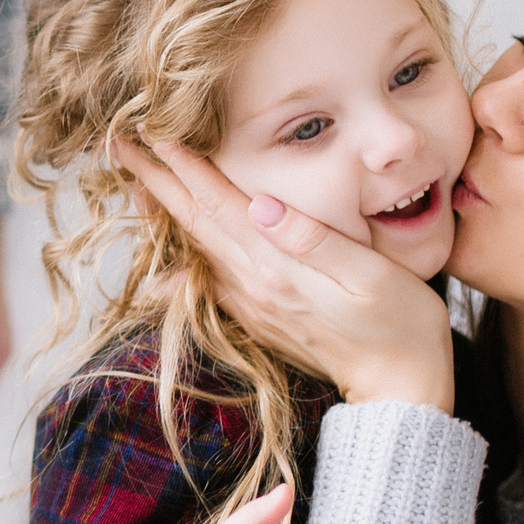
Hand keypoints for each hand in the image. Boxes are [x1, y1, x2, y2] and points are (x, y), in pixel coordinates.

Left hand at [114, 137, 454, 412]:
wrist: (401, 392)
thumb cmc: (403, 327)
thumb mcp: (372, 275)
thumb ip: (315, 239)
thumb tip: (262, 204)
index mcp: (279, 268)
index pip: (220, 204)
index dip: (185, 165)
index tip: (150, 131)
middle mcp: (256, 288)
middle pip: (196, 224)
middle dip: (157, 181)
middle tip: (120, 144)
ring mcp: (254, 307)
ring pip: (197, 251)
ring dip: (165, 214)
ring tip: (137, 183)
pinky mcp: (261, 321)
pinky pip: (210, 283)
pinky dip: (184, 261)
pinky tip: (165, 266)